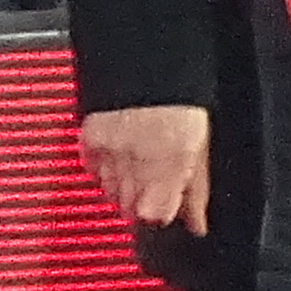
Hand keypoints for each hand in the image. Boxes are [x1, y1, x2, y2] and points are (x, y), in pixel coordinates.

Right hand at [81, 103, 210, 236]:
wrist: (146, 66)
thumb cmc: (180, 104)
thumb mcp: (202, 149)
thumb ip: (196, 191)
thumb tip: (197, 223)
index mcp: (166, 167)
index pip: (154, 217)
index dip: (163, 215)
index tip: (169, 209)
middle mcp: (133, 163)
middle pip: (130, 210)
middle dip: (144, 204)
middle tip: (157, 186)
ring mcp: (107, 154)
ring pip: (110, 194)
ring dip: (125, 188)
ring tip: (141, 166)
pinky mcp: (87, 142)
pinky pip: (93, 172)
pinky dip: (105, 170)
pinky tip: (121, 156)